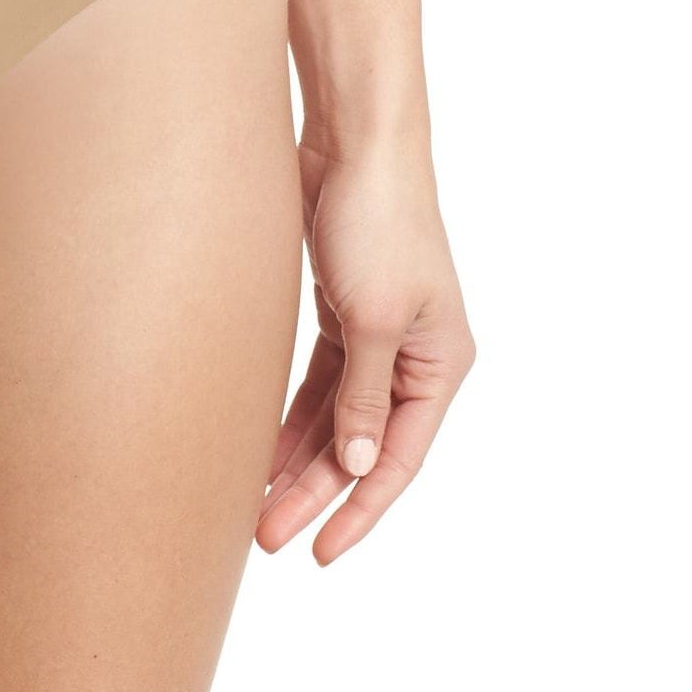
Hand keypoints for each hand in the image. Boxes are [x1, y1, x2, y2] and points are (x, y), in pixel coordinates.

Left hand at [257, 136, 472, 562]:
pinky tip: (257, 445)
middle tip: (265, 536)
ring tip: (252, 504)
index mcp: (439, 363)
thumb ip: (362, 395)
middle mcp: (412, 354)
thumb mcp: (369, 317)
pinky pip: (314, 379)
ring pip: (332, 415)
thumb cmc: (376, 220)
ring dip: (296, 458)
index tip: (319, 552)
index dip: (359, 510)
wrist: (351, 139)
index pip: (399, 458)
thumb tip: (359, 464)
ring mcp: (373, 330)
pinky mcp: (338, 306)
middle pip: (360, 442)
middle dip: (315, 492)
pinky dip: (289, 412)